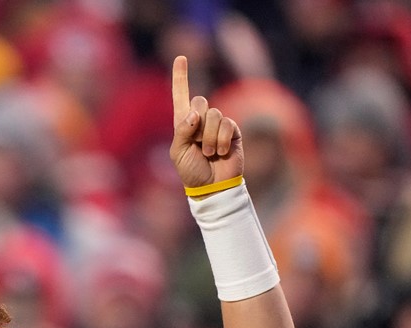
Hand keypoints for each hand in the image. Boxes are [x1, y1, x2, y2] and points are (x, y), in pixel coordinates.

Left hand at [169, 56, 243, 188]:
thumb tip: (195, 113)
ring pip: (213, 114)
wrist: (212, 186)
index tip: (181, 57)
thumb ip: (182, 131)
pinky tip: (220, 153)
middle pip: (199, 101)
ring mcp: (218, 124)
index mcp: (184, 123)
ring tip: (208, 153)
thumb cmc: (191, 171)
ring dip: (208, 137)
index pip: (181, 95)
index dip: (181, 77)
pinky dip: (220, 140)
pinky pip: (226, 124)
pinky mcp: (232, 131)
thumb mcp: (178, 152)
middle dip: (197, 122)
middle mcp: (201, 120)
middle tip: (198, 144)